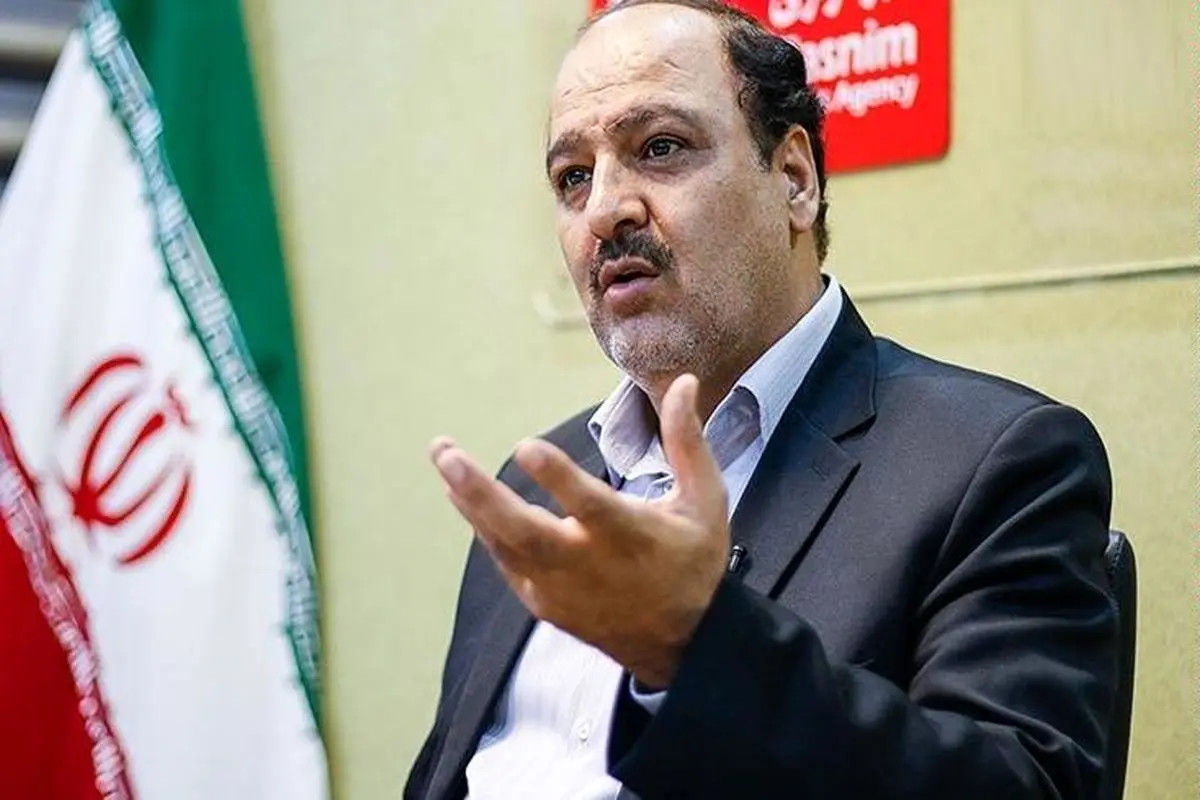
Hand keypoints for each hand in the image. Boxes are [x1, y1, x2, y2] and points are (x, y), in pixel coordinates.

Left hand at [430, 374, 729, 687]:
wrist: (683, 645)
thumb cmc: (694, 560)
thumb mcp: (705, 500)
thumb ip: (687, 440)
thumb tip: (682, 381)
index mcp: (632, 536)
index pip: (590, 505)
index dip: (557, 477)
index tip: (525, 445)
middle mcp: (590, 565)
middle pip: (524, 531)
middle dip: (481, 493)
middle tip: (447, 455)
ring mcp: (561, 589)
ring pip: (505, 546)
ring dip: (470, 503)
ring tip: (445, 459)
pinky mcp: (544, 604)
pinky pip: (506, 562)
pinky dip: (483, 529)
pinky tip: (460, 495)